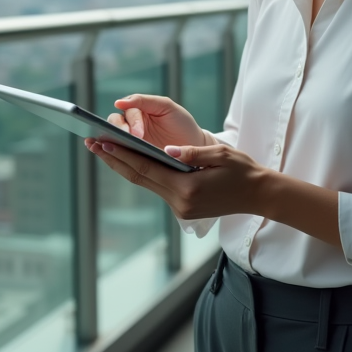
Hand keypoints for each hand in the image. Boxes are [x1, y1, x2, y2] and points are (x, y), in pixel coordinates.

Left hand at [84, 140, 268, 220]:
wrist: (260, 196)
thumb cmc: (243, 171)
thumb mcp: (221, 155)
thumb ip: (193, 153)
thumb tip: (167, 150)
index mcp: (187, 188)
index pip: (146, 168)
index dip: (122, 154)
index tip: (102, 141)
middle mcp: (180, 202)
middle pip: (139, 177)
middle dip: (114, 159)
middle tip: (91, 143)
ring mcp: (181, 209)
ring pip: (145, 183)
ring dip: (124, 166)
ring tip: (104, 149)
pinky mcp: (183, 210)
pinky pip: (156, 188)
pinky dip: (141, 173)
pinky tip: (130, 161)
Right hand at [97, 94, 212, 148]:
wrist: (194, 148)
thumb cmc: (181, 124)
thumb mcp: (167, 107)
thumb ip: (145, 100)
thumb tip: (118, 102)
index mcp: (139, 110)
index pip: (128, 113)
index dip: (132, 123)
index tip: (138, 134)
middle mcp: (131, 124)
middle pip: (115, 123)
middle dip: (118, 131)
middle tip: (129, 141)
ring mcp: (129, 140)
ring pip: (111, 138)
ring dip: (107, 141)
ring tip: (103, 147)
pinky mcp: (131, 156)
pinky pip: (116, 153)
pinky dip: (109, 154)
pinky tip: (104, 155)